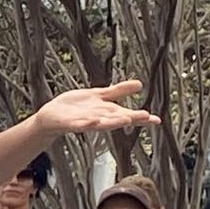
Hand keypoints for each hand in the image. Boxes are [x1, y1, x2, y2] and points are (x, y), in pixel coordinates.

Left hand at [34, 80, 160, 136]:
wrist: (52, 116)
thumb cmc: (76, 107)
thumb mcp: (100, 95)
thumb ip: (119, 91)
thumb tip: (140, 84)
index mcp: (107, 112)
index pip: (127, 114)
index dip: (141, 117)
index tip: (157, 119)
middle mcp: (99, 118)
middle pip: (117, 119)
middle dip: (131, 118)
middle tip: (146, 117)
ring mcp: (86, 121)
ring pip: (101, 123)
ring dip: (113, 122)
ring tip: (126, 119)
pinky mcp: (71, 123)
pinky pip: (80, 124)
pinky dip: (88, 123)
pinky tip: (94, 121)